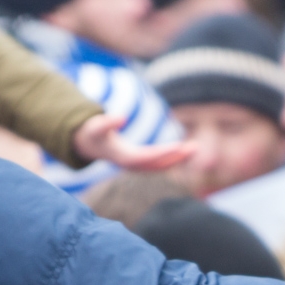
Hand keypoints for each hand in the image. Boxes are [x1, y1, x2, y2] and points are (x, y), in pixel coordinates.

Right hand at [71, 114, 192, 170]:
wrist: (88, 145)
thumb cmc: (92, 133)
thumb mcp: (96, 126)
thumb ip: (106, 122)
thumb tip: (122, 117)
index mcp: (122, 158)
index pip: (146, 158)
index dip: (163, 153)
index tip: (179, 147)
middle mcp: (131, 165)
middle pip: (158, 165)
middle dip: (176, 157)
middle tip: (195, 147)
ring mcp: (136, 166)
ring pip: (161, 166)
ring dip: (178, 158)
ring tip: (195, 148)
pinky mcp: (140, 163)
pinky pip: (160, 163)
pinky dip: (173, 158)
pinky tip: (185, 150)